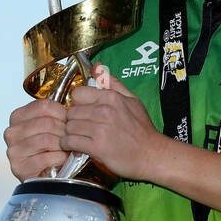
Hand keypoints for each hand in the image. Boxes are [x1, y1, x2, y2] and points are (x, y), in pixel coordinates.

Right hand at [4, 98, 69, 180]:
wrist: (44, 174)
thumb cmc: (49, 148)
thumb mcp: (51, 125)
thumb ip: (56, 113)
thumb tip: (75, 103)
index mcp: (18, 116)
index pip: (43, 105)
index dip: (62, 112)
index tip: (68, 121)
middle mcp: (12, 132)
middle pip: (46, 122)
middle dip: (64, 131)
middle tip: (70, 138)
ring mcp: (13, 150)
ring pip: (46, 139)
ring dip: (62, 145)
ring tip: (66, 149)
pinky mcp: (20, 167)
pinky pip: (46, 158)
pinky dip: (59, 158)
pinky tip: (61, 159)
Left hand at [63, 64, 161, 180]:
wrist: (151, 154)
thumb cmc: (142, 129)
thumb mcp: (132, 100)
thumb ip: (113, 83)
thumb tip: (97, 66)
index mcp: (111, 97)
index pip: (77, 94)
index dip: (78, 104)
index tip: (83, 112)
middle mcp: (104, 111)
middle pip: (71, 112)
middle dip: (73, 120)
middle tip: (80, 128)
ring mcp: (99, 129)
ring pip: (69, 127)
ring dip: (71, 134)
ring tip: (79, 138)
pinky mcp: (96, 147)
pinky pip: (69, 142)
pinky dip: (69, 145)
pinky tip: (76, 147)